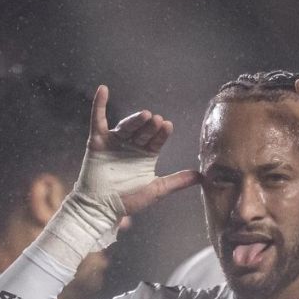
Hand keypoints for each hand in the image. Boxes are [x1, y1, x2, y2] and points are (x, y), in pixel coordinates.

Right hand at [85, 86, 198, 213]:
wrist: (101, 208)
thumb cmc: (128, 200)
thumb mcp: (156, 190)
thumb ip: (177, 182)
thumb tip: (201, 177)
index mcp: (146, 154)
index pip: (157, 140)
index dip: (162, 134)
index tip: (168, 125)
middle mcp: (132, 145)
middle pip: (143, 132)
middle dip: (150, 127)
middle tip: (157, 120)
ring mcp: (115, 142)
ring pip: (126, 127)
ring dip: (134, 120)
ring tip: (145, 115)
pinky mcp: (98, 142)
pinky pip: (97, 121)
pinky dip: (99, 105)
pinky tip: (103, 90)